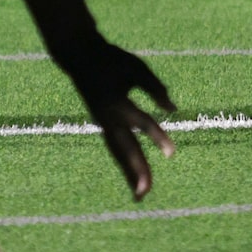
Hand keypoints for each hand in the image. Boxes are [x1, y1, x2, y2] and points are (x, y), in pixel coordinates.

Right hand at [58, 36, 175, 200]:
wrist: (78, 56)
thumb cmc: (111, 59)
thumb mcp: (135, 67)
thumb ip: (154, 87)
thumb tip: (173, 110)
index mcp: (117, 101)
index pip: (141, 123)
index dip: (157, 137)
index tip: (172, 154)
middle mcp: (108, 117)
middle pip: (125, 148)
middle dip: (136, 170)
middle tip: (146, 192)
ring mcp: (103, 122)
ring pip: (118, 153)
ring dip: (129, 173)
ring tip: (141, 195)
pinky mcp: (102, 124)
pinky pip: (115, 148)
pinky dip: (124, 163)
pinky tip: (133, 176)